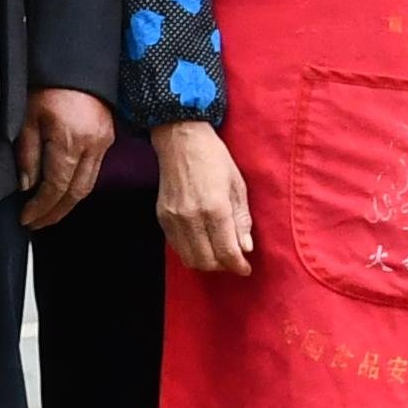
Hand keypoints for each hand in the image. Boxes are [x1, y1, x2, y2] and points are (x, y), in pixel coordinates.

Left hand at [20, 87, 114, 229]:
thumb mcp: (27, 117)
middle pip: (76, 192)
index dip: (41, 207)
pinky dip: (78, 185)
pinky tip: (64, 189)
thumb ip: (27, 154)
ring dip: (68, 202)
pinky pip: (94, 170)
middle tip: (37, 223)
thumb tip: (27, 186)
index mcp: (71, 141)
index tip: (27, 218)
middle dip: (56, 212)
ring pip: (88, 184)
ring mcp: (104, 141)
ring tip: (48, 212)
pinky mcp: (108, 136)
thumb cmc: (48, 83)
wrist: (75, 59)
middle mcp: (92, 145)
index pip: (57, 187)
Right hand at [153, 119, 252, 276]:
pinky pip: (177, 247)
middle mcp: (191, 218)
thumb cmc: (214, 158)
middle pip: (207, 261)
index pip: (226, 252)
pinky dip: (191, 252)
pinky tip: (202, 243)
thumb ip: (242, 219)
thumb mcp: (237, 185)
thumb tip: (245, 248)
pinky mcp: (162, 217)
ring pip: (190, 259)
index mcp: (214, 208)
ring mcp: (173, 219)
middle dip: (223, 266)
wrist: (180, 139)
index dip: (238, 265)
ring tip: (219, 254)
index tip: (245, 268)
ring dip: (207, 263)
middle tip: (234, 261)